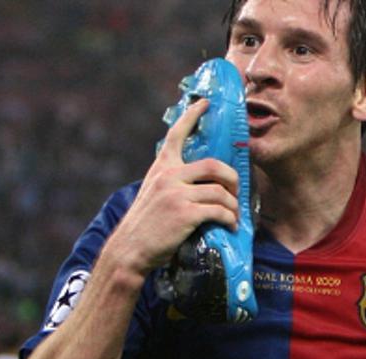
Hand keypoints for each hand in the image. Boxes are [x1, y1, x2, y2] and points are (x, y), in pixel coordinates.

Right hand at [103, 98, 240, 275]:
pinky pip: (219, 211)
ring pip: (220, 192)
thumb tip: (198, 183)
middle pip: (214, 165)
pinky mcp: (185, 214)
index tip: (205, 103)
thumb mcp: (153, 193)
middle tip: (236, 191)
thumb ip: (171, 182)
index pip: (177, 134)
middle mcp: (169, 176)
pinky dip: (229, 219)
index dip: (192, 116)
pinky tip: (230, 226)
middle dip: (232, 178)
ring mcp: (177, 194)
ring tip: (234, 215)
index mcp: (161, 168)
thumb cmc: (145, 226)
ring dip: (233, 205)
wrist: (130, 249)